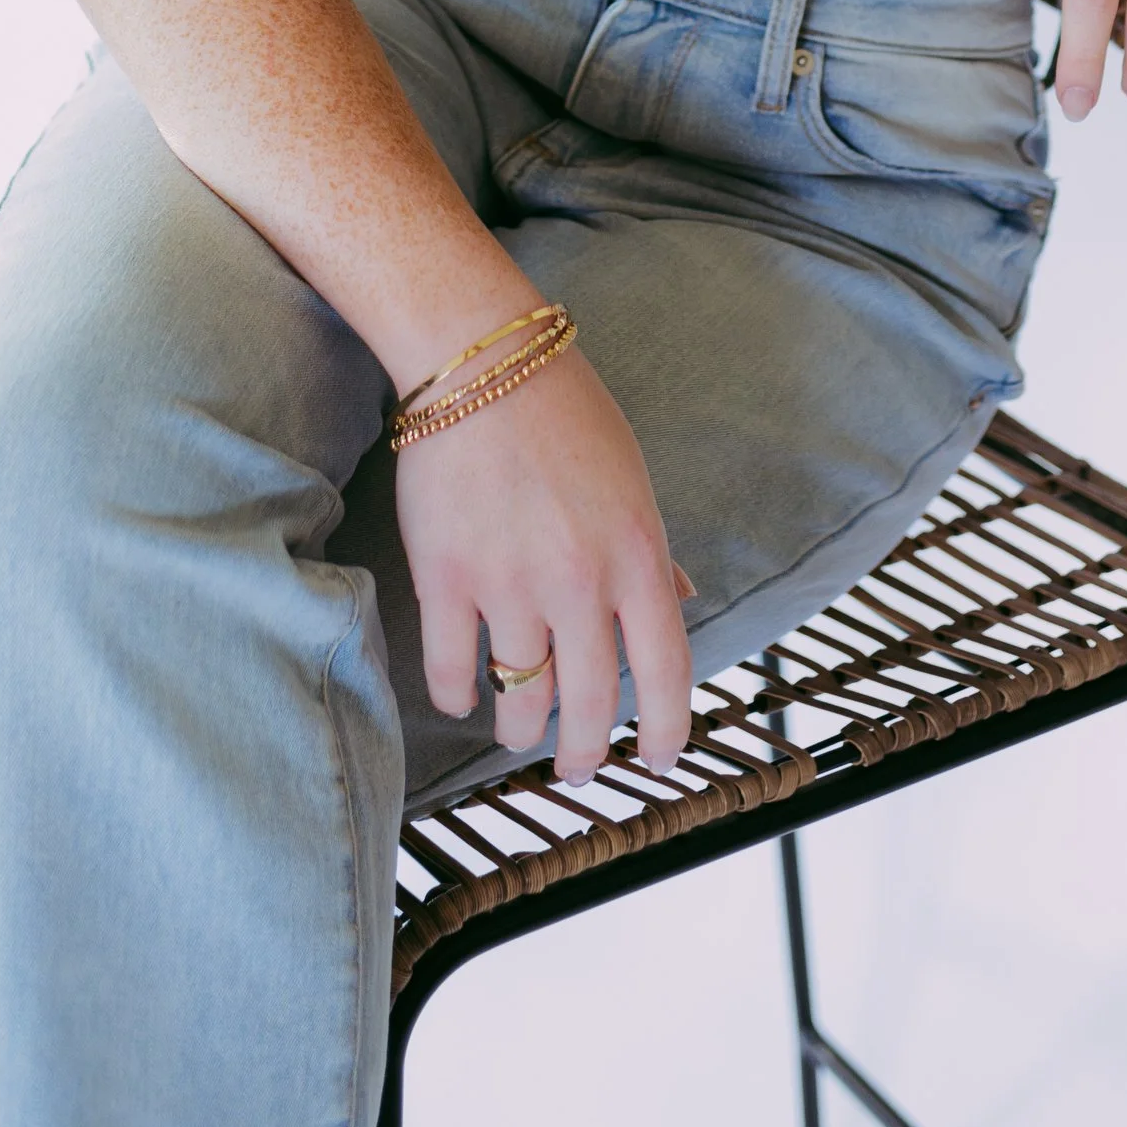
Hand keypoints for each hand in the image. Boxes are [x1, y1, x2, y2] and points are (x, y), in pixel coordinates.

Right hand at [394, 345, 696, 780]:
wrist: (481, 361)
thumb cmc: (565, 413)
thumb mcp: (632, 480)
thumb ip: (652, 553)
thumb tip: (681, 604)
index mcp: (638, 555)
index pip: (667, 670)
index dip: (667, 729)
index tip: (658, 758)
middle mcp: (579, 582)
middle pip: (590, 703)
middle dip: (584, 751)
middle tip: (577, 766)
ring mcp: (509, 585)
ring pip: (520, 698)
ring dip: (520, 728)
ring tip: (517, 733)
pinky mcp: (444, 579)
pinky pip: (451, 669)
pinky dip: (457, 695)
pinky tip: (464, 695)